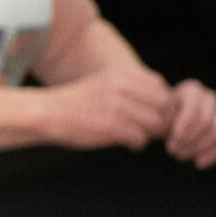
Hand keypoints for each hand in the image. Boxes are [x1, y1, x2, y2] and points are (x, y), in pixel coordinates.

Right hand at [42, 63, 170, 150]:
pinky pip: (140, 138)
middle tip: (147, 128)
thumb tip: (167, 105)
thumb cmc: (79, 102)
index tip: (148, 112)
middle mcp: (121, 86)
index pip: (159, 86)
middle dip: (159, 119)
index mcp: (121, 73)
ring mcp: (117, 106)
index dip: (159, 102)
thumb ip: (133, 88)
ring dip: (149, 133)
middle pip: (162, 105)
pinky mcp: (111, 126)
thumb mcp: (106, 83)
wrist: (47, 113)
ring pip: (155, 123)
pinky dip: (136, 144)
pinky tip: (125, 142)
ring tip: (134, 135)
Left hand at [162, 79, 215, 168]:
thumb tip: (163, 127)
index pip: (192, 112)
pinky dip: (213, 155)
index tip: (169, 145)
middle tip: (172, 152)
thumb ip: (160, 117)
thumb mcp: (155, 113)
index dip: (182, 132)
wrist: (168, 117)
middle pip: (206, 122)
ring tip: (180, 156)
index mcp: (192, 89)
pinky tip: (198, 164)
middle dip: (189, 141)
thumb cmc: (158, 114)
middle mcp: (209, 98)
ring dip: (198, 149)